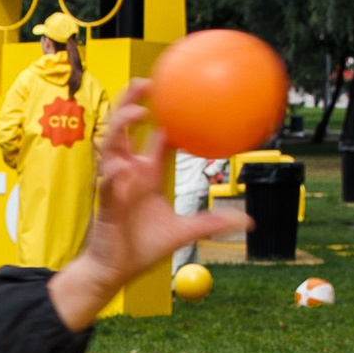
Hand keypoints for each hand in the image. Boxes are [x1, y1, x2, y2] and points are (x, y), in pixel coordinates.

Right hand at [49, 85, 244, 330]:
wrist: (114, 271)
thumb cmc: (142, 248)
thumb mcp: (185, 232)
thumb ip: (213, 223)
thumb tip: (248, 221)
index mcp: (146, 175)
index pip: (155, 138)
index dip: (164, 115)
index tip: (176, 96)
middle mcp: (128, 173)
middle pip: (125, 127)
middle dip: (132, 101)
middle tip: (148, 82)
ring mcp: (114, 183)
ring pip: (112, 144)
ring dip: (121, 125)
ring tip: (136, 110)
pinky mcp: (105, 201)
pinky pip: (108, 182)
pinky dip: (114, 173)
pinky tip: (121, 166)